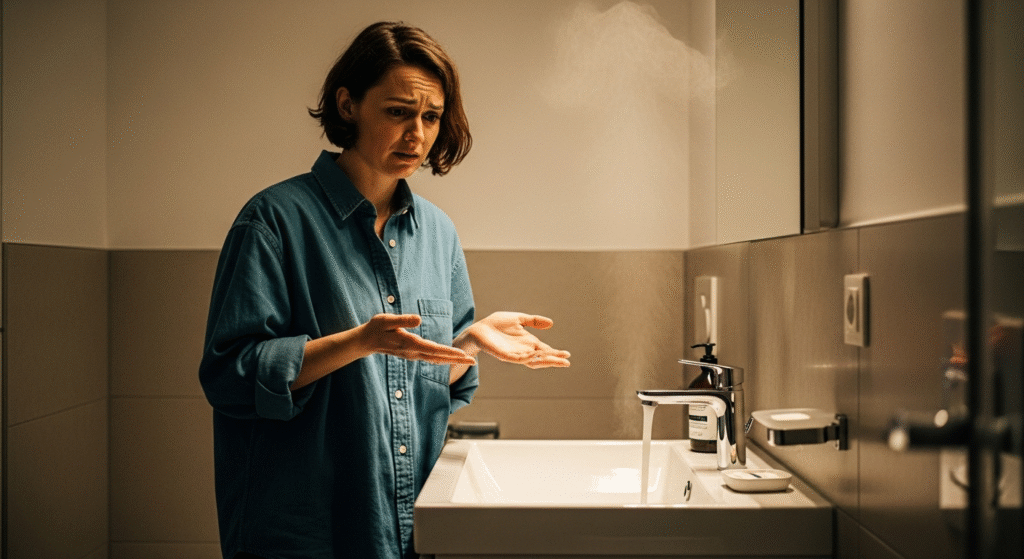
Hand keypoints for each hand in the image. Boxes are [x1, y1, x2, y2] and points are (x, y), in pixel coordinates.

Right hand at [360, 314, 475, 365]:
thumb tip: (419, 319)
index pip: (433, 349)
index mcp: (410, 344)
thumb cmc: (376, 328)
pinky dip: (443, 359)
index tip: (462, 354)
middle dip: (456, 360)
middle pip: (439, 358)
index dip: (448, 352)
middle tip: (473, 362)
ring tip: (467, 362)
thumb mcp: (387, 320)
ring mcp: (413, 355)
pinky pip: (431, 358)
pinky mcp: (412, 354)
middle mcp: (413, 352)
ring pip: (436, 360)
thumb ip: (403, 320)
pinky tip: (450, 359)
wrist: (366, 340)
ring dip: (452, 361)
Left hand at [461, 312, 570, 368]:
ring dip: (544, 360)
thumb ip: (534, 321)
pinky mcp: (504, 355)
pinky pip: (517, 358)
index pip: (545, 350)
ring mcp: (514, 354)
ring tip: (556, 360)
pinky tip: (535, 355)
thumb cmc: (497, 324)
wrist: (479, 328)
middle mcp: (523, 350)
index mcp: (528, 343)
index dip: (555, 353)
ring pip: (532, 360)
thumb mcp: (519, 319)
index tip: (567, 354)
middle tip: (566, 362)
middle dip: (554, 360)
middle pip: (541, 358)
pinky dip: (527, 358)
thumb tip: (551, 323)